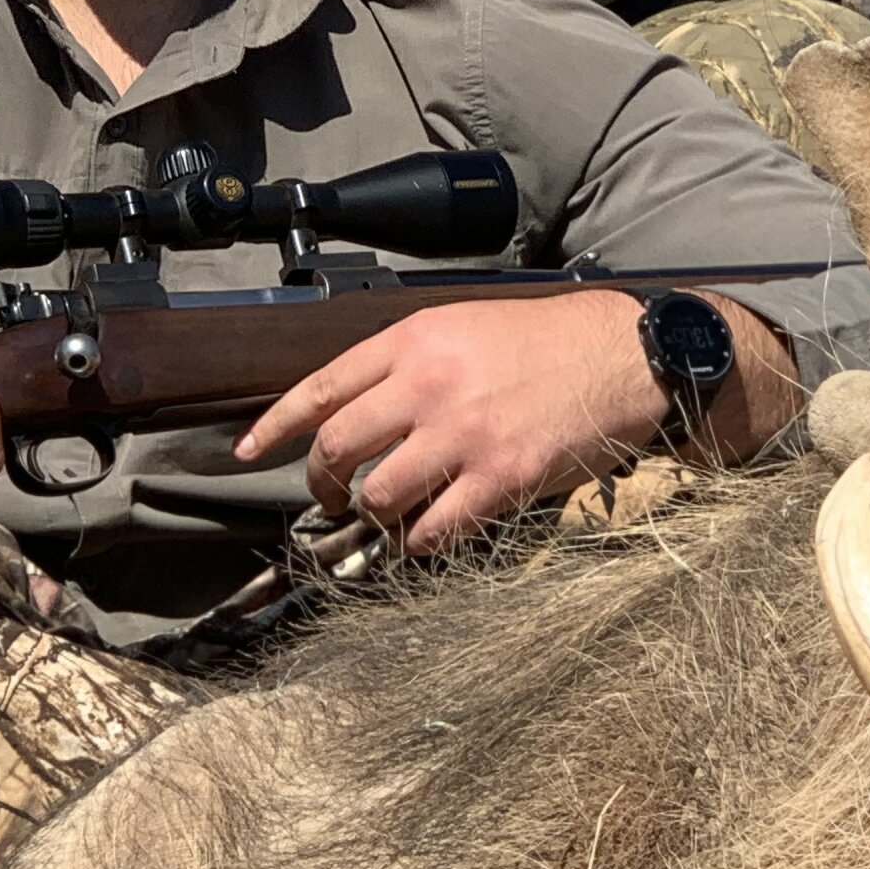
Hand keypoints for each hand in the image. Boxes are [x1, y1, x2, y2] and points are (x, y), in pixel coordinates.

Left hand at [235, 291, 665, 554]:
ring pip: (379, 495)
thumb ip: (405, 362)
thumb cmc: (544, 342)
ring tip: (383, 516)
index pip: (321, 387)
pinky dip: (418, 542)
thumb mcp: (463, 327)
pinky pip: (435, 528)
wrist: (620, 356)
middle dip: (322, 482)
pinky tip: (423, 536)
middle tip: (331, 495)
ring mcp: (463, 435)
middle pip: (337, 448)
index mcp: (415, 342)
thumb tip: (354, 410)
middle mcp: (429, 386)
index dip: (276, 426)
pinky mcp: (500, 477)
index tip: (249, 451)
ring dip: (372, 516)